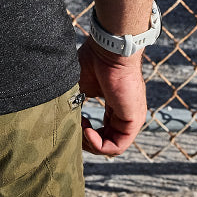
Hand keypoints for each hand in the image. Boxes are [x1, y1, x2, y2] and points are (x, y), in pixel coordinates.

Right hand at [76, 36, 146, 156]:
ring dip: (90, 143)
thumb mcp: (80, 86)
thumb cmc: (94, 61)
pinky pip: (117, 145)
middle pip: (106, 140)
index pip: (104, 130)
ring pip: (111, 146)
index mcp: (114, 105)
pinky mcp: (133, 121)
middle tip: (73, 128)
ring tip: (79, 128)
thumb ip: (76, 103)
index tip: (72, 118)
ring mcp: (130, 119)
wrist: (109, 50)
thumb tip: (64, 119)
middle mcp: (124, 114)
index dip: (85, 131)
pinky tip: (86, 132)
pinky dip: (99, 145)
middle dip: (86, 140)